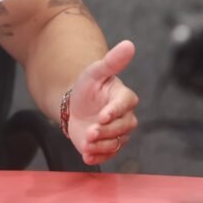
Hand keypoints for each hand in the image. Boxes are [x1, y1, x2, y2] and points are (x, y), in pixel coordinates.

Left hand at [67, 40, 138, 165]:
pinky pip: (108, 155)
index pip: (125, 106)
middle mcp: (126, 117)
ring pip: (115, 144)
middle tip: (89, 132)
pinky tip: (86, 155)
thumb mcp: (95, 72)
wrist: (74, 107)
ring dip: (100, 146)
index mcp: (125, 97)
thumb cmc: (87, 87)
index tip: (102, 116)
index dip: (114, 112)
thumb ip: (112, 61)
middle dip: (105, 132)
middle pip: (122, 128)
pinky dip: (97, 157)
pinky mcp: (109, 146)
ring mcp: (118, 133)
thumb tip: (129, 44)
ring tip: (85, 144)